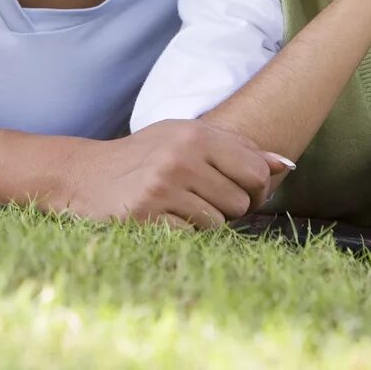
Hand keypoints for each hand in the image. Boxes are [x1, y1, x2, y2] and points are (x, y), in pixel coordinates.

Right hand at [57, 120, 289, 228]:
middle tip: (199, 197)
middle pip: (240, 202)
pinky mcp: (146, 217)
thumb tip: (286, 165)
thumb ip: (237, 148)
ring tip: (177, 205)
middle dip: (226, 206)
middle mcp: (181, 158)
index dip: (254, 188)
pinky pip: (190, 237)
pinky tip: (161, 217)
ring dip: (202, 221)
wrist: (85, 175)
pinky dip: (181, 233)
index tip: (236, 188)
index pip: (257, 172)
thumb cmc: (145, 156)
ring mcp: (162, 188)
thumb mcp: (187, 137)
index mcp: (195, 134)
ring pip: (217, 223)